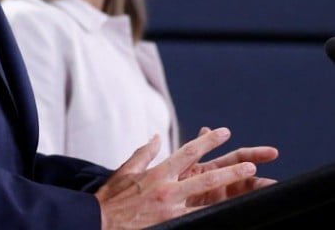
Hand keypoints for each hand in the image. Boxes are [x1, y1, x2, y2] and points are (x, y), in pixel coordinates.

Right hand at [95, 127, 277, 229]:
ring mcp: (172, 208)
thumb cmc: (112, 197)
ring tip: (249, 186)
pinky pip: (197, 216)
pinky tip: (228, 212)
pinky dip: (212, 213)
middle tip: (251, 163)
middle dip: (231, 170)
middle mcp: (168, 188)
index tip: (224, 132)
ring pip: (207, 197)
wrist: (101, 221)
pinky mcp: (172, 222)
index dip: (208, 141)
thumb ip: (144, 153)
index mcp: (158, 172)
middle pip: (205, 176)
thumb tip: (155, 137)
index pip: (188, 152)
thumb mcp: (125, 170)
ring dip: (229, 190)